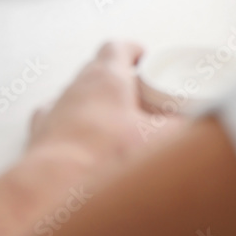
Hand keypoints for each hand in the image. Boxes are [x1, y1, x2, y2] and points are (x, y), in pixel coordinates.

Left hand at [26, 42, 184, 175]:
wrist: (56, 188)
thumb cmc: (107, 158)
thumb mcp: (158, 142)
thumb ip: (179, 132)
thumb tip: (194, 130)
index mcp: (106, 77)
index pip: (116, 47)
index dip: (132, 50)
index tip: (143, 57)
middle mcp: (77, 86)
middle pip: (96, 69)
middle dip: (116, 79)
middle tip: (136, 95)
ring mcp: (55, 108)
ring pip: (75, 95)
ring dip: (93, 105)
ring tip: (112, 125)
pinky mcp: (40, 134)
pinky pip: (57, 121)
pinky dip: (71, 128)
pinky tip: (81, 145)